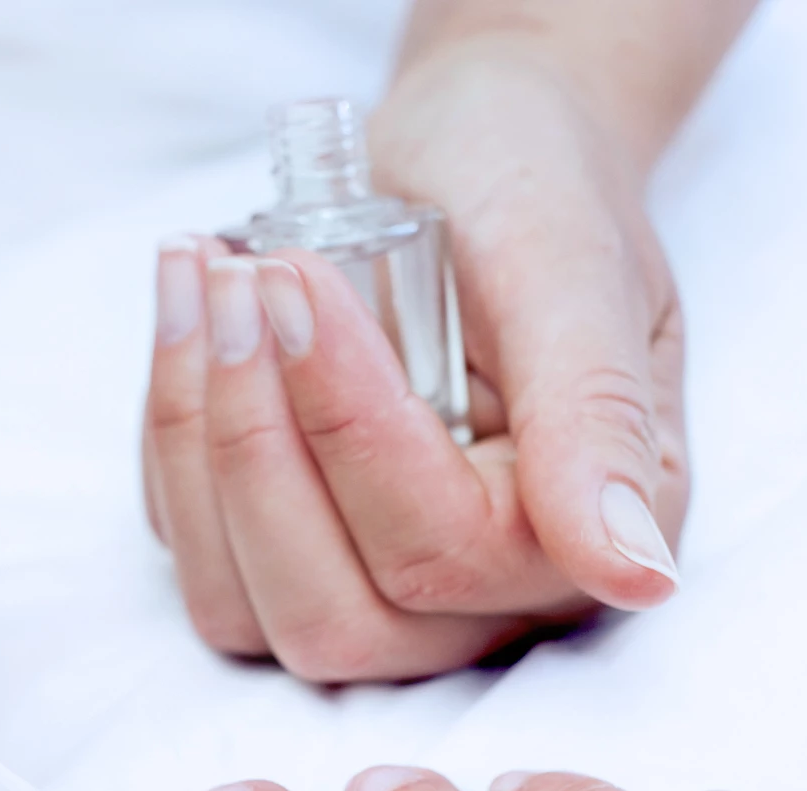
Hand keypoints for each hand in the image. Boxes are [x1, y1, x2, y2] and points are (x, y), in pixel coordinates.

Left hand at [144, 49, 686, 678]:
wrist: (474, 152)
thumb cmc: (534, 190)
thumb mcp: (572, 269)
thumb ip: (597, 421)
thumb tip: (633, 574)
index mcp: (579, 544)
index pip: (440, 554)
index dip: (348, 428)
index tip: (297, 282)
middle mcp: (481, 599)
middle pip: (330, 622)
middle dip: (256, 448)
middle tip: (241, 286)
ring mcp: (373, 590)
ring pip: (240, 609)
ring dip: (197, 444)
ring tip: (207, 280)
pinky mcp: (280, 555)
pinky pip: (192, 548)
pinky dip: (172, 434)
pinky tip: (192, 313)